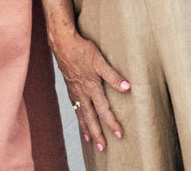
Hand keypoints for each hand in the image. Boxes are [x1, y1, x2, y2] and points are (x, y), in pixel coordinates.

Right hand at [53, 32, 130, 151]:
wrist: (62, 42)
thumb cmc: (82, 49)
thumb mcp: (100, 60)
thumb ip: (113, 76)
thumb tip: (128, 87)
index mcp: (91, 87)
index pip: (104, 110)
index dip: (112, 123)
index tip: (119, 134)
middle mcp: (82, 92)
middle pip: (90, 118)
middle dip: (97, 133)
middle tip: (102, 148)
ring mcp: (74, 90)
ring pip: (81, 114)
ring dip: (86, 128)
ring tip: (89, 139)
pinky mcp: (69, 85)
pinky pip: (74, 106)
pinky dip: (78, 115)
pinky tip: (79, 116)